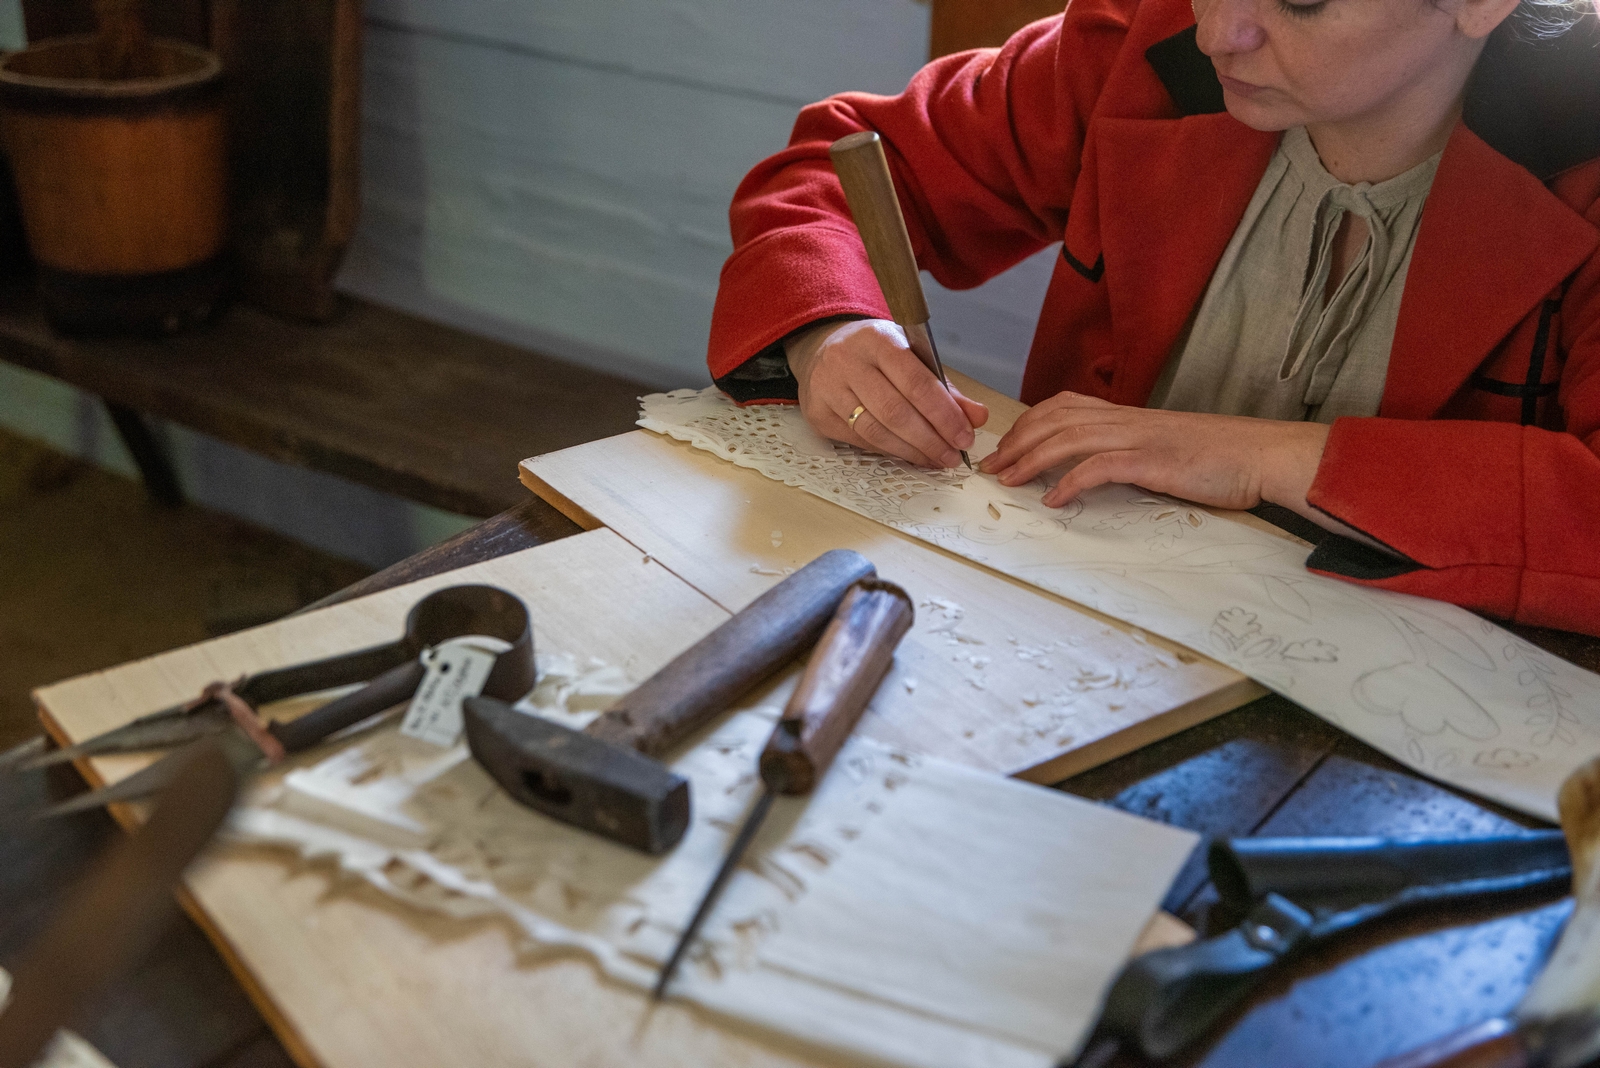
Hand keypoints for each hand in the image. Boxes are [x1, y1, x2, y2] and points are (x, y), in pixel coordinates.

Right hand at [785, 319, 987, 467]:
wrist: (823, 349)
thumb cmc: (876, 354)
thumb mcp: (911, 356)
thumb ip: (944, 387)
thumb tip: (977, 417)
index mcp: (877, 339)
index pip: (916, 382)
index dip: (944, 414)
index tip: (965, 436)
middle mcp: (847, 361)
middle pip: (895, 411)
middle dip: (930, 439)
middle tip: (953, 456)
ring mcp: (827, 389)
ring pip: (876, 431)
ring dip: (911, 451)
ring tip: (935, 459)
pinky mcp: (818, 414)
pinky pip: (860, 441)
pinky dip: (889, 451)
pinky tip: (909, 454)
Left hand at [980, 392, 1328, 511]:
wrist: (1260, 455)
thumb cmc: (1215, 457)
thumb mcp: (1159, 449)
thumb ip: (1124, 453)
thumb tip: (1088, 473)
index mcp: (1125, 415)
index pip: (1061, 407)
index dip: (1026, 425)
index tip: (1003, 449)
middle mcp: (1125, 419)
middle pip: (1054, 419)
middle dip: (1016, 442)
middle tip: (989, 467)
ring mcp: (1138, 437)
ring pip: (1069, 438)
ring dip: (1031, 460)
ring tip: (1006, 481)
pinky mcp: (1153, 461)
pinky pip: (1101, 467)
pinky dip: (1072, 481)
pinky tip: (1054, 500)